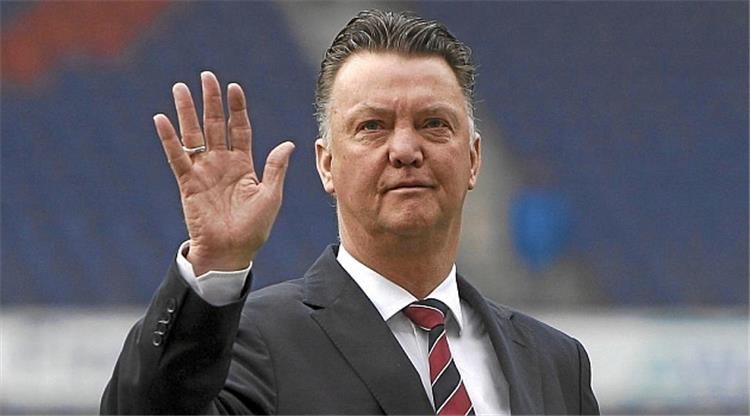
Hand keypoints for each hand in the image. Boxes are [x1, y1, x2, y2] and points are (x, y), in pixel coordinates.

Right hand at [153, 71, 294, 275]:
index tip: (234, 87)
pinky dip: (169, 139)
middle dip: (211, 101)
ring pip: (194, 135)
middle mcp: (222, 163)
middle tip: (206, 76)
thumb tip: (289, 143)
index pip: (240, 129)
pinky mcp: (188, 183)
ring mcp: (203, 171)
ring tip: (180, 87)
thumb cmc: (253, 229)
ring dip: (187, 112)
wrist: (230, 252)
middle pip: (215, 125)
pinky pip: (177, 157)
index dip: (237, 109)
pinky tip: (161, 119)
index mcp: (243, 165)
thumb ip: (275, 168)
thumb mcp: (270, 196)